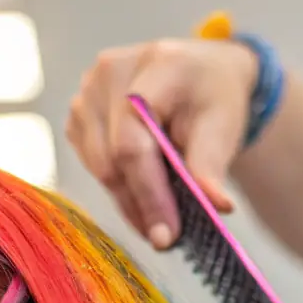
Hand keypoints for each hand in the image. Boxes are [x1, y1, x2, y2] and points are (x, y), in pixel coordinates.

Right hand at [66, 38, 258, 248]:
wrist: (199, 74)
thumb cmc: (213, 98)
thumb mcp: (224, 127)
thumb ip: (211, 167)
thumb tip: (216, 206)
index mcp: (155, 65)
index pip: (135, 140)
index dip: (148, 193)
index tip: (166, 234)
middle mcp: (110, 71)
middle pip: (112, 157)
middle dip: (140, 205)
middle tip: (165, 237)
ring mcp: (88, 90)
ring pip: (99, 166)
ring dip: (128, 200)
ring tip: (158, 218)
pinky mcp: (78, 112)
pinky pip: (90, 162)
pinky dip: (117, 185)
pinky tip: (142, 191)